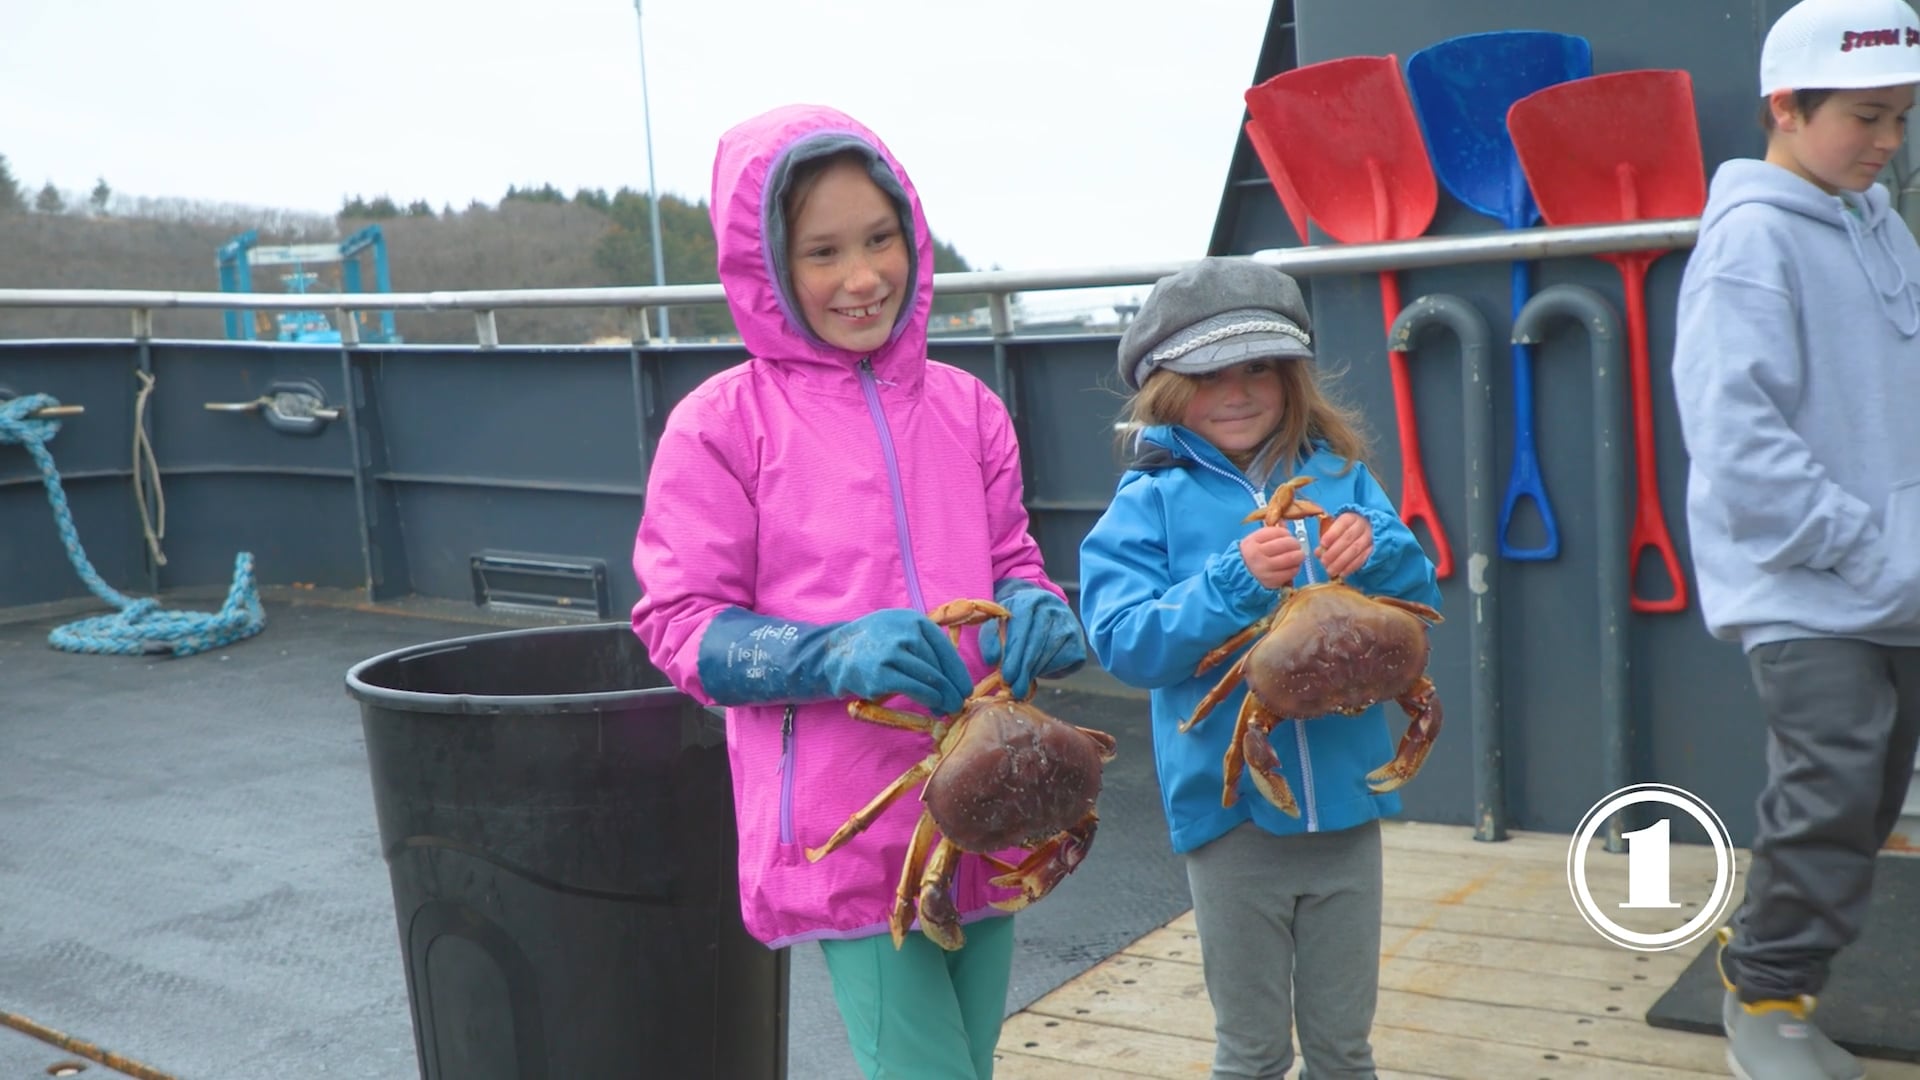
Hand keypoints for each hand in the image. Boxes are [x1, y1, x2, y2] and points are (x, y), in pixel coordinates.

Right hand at [820, 609, 973, 715]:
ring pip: (929, 678)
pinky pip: (914, 689)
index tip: (965, 687)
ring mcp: (892, 653)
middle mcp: (904, 633)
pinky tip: (933, 706)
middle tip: (959, 703)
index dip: (958, 671)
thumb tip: (953, 677)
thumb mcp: (900, 629)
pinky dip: (928, 700)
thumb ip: (924, 645)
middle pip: (938, 666)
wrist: (836, 653)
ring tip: (948, 708)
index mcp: (913, 620)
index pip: (944, 648)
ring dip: (943, 697)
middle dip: (952, 688)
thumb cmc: (875, 644)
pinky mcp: (881, 675)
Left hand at [978, 583, 1087, 696]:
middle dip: (1024, 669)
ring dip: (1035, 672)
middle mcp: (1052, 608)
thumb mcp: (998, 625)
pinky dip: (1049, 670)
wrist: (1042, 613)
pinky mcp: (1078, 640)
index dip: (1013, 654)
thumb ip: (991, 639)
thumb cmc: (1015, 624)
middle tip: (1015, 689)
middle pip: (1037, 642)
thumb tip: (992, 659)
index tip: (1006, 676)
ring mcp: (1069, 623)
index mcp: (1029, 600)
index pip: (1021, 627)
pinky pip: (1064, 660)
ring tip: (1022, 684)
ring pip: (1050, 652)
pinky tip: (1038, 670)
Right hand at [1240, 525, 1305, 588]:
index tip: (1288, 536)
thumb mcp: (1253, 542)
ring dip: (1298, 556)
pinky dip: (1295, 568)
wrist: (1237, 577)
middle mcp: (1257, 554)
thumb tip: (1284, 523)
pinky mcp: (1272, 580)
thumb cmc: (1247, 558)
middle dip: (1295, 544)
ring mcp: (1265, 568)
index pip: (1277, 532)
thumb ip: (1269, 532)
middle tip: (1296, 546)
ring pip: (1291, 558)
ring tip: (1297, 556)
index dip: (1286, 533)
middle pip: (1286, 544)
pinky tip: (1292, 567)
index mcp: (1252, 542)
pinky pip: (1291, 571)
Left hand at [1316, 511, 1373, 578]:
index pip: (1342, 523)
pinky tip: (1342, 573)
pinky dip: (1351, 567)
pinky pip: (1363, 559)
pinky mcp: (1373, 549)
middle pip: (1348, 538)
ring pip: (1355, 549)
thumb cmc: (1346, 531)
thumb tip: (1318, 552)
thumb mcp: (1336, 531)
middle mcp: (1362, 526)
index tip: (1323, 543)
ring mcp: (1369, 537)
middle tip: (1324, 561)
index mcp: (1351, 518)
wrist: (1367, 532)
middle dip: (1334, 551)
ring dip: (1341, 561)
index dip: (1332, 534)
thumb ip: (1326, 540)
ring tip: (1331, 571)